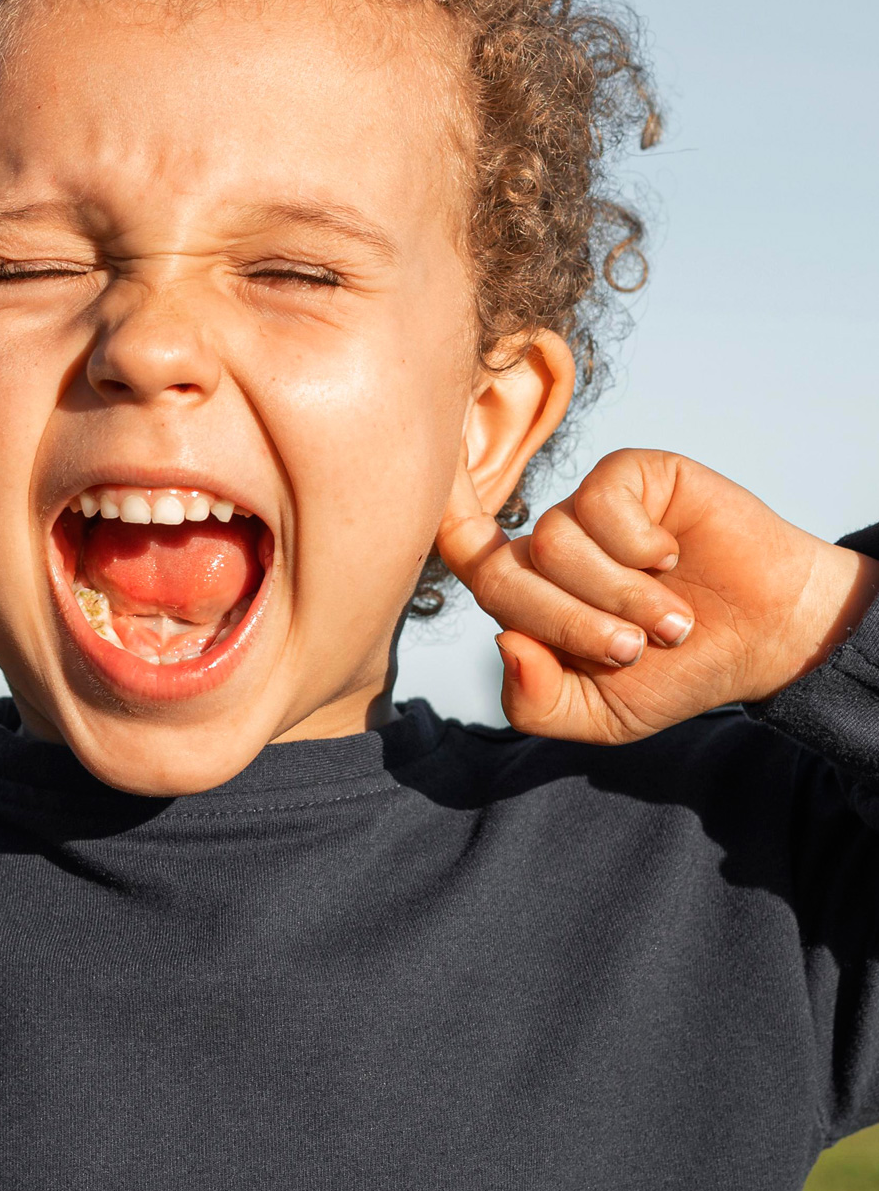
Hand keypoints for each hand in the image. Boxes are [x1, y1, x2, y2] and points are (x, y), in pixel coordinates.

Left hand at [435, 448, 878, 743]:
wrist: (765, 639)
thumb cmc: (678, 674)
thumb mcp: (599, 715)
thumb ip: (537, 701)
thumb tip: (503, 643)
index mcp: (528, 596)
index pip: (462, 554)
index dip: (433, 525)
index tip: (424, 502)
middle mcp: (547, 547)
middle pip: (501, 574)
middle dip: (567, 624)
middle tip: (632, 651)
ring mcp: (585, 507)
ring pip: (554, 543)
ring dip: (618, 596)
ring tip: (670, 619)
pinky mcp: (630, 475)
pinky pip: (600, 505)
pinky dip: (638, 547)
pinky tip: (672, 558)